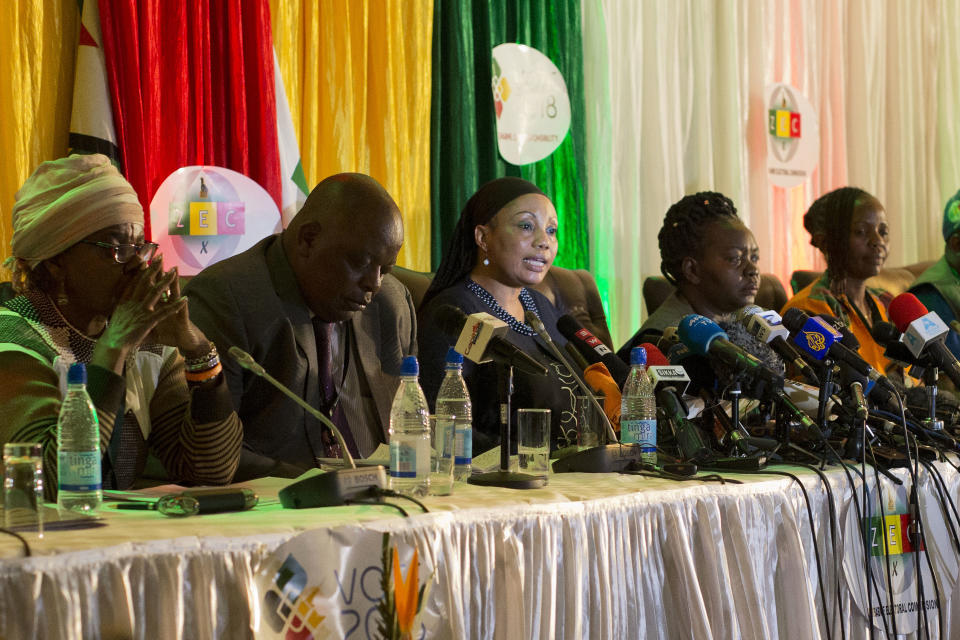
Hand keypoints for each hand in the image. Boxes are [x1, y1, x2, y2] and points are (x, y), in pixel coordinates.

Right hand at [91, 258, 184, 373]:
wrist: (112, 345)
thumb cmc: (114, 333)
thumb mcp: (116, 315)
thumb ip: (122, 306)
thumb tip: (121, 299)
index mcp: (125, 301)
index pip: (134, 282)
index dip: (141, 269)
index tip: (145, 258)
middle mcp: (132, 303)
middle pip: (144, 282)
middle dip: (154, 268)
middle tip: (161, 256)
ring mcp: (140, 311)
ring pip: (155, 292)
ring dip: (166, 280)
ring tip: (174, 270)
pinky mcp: (148, 321)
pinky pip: (164, 311)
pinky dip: (175, 305)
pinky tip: (184, 299)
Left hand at [146, 266, 211, 357]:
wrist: (186, 342)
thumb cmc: (169, 335)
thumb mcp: (151, 328)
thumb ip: (140, 322)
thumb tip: (126, 321)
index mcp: (156, 305)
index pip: (148, 288)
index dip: (143, 277)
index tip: (137, 264)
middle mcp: (166, 304)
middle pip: (160, 286)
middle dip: (158, 273)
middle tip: (156, 258)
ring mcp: (176, 310)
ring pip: (173, 294)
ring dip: (174, 283)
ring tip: (174, 269)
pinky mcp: (182, 319)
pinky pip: (181, 312)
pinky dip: (182, 305)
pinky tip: (185, 298)